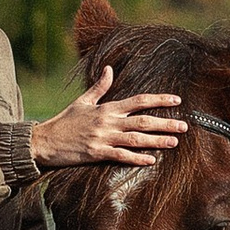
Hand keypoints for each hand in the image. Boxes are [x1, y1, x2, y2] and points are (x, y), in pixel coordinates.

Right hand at [32, 62, 185, 172]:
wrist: (45, 141)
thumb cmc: (64, 121)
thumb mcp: (82, 101)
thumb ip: (100, 86)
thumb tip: (110, 69)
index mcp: (107, 108)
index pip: (138, 101)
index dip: (159, 100)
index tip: (177, 100)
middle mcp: (108, 121)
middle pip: (142, 121)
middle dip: (165, 123)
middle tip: (185, 126)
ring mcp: (103, 138)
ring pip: (136, 139)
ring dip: (157, 141)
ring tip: (174, 142)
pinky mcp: (96, 153)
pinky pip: (121, 156)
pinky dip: (137, 158)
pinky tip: (151, 160)